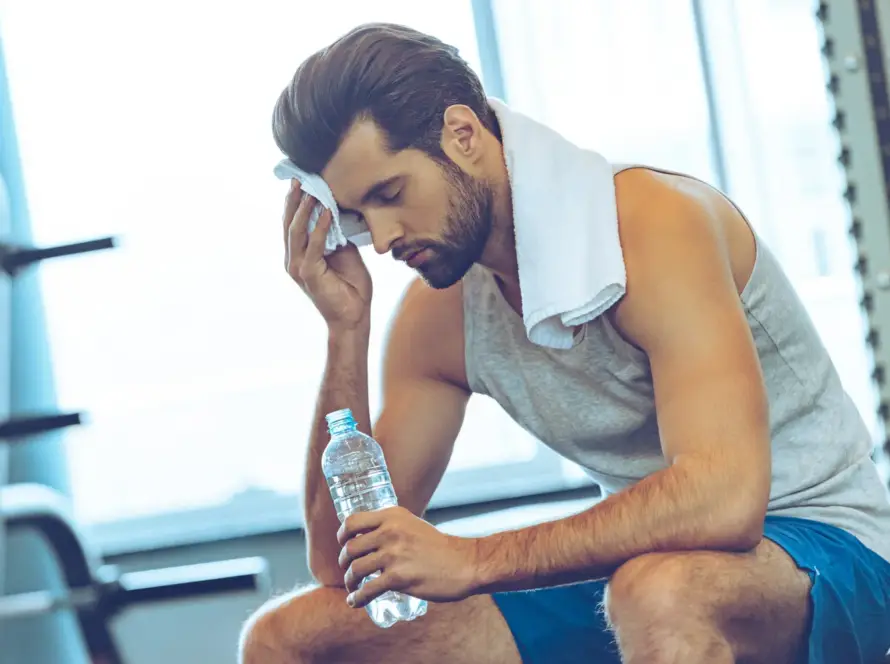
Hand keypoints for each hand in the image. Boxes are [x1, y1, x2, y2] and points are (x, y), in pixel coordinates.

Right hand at [283, 181, 372, 330]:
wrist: (353, 316)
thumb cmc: (350, 286)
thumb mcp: (344, 253)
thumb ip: (337, 234)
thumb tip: (339, 210)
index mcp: (299, 254)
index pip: (292, 223)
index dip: (295, 202)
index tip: (302, 180)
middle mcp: (294, 259)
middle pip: (289, 223)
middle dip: (294, 199)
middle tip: (301, 177)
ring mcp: (299, 267)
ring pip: (297, 231)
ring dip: (305, 208)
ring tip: (313, 189)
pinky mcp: (309, 274)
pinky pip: (314, 245)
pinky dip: (321, 227)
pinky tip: (328, 211)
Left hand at [337, 506, 479, 607]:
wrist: (464, 563)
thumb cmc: (439, 547)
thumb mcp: (413, 525)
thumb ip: (392, 527)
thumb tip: (368, 537)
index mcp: (392, 516)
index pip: (352, 522)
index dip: (342, 535)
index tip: (342, 545)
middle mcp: (390, 532)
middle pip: (350, 548)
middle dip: (344, 562)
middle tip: (348, 569)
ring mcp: (393, 555)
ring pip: (356, 569)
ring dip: (350, 581)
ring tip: (353, 587)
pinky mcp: (398, 578)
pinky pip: (367, 590)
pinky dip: (357, 598)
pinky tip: (355, 602)